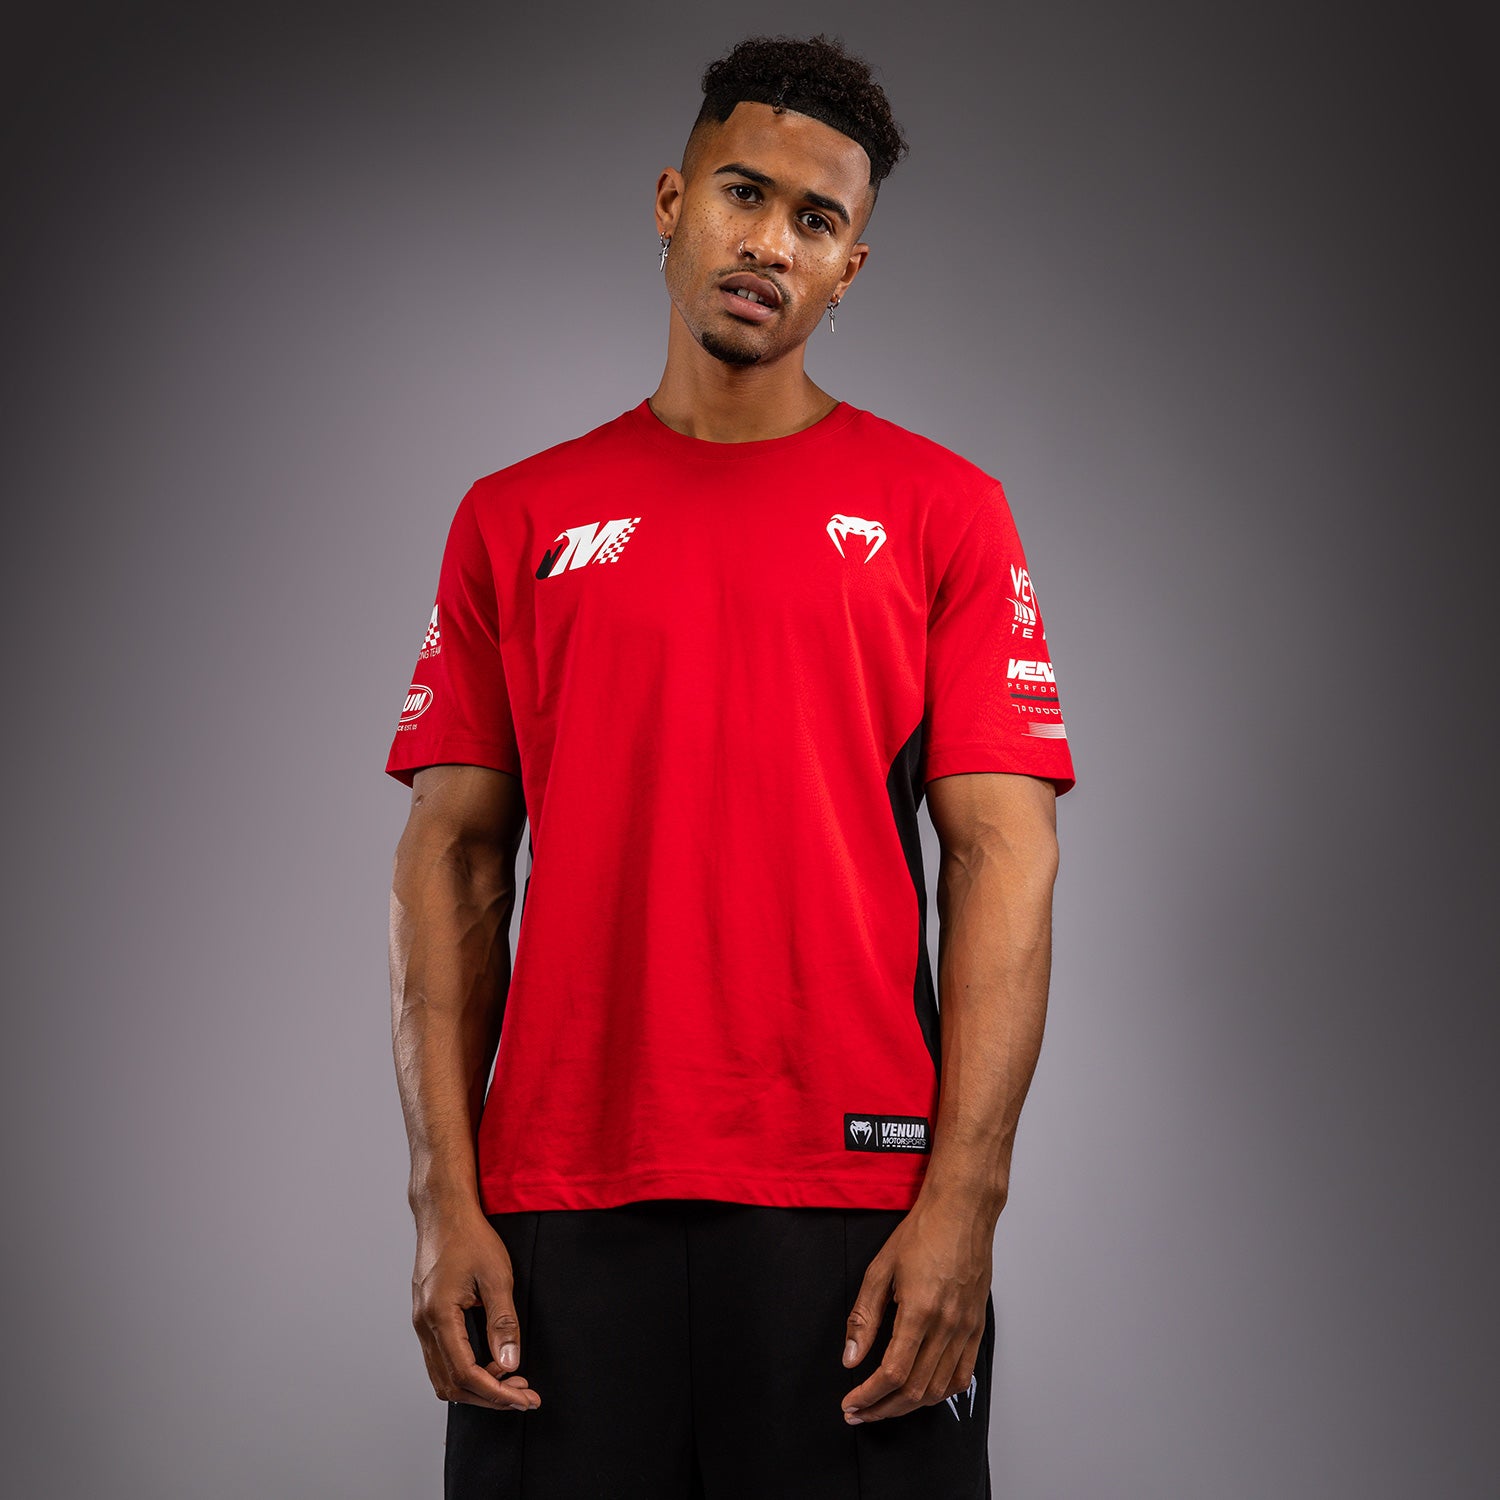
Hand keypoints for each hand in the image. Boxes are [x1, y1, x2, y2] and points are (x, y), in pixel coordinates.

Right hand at [410, 1205, 540, 1411]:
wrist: (444, 1211)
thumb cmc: (470, 1237)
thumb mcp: (497, 1276)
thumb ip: (503, 1322)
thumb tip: (511, 1363)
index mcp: (439, 1315)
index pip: (466, 1374)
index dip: (496, 1393)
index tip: (525, 1398)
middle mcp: (423, 1324)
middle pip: (451, 1384)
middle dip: (489, 1397)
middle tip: (524, 1395)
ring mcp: (421, 1321)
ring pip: (442, 1375)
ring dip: (477, 1387)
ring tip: (512, 1383)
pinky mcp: (425, 1316)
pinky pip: (440, 1359)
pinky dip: (465, 1371)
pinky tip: (490, 1364)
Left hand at [839, 1191, 993, 1422]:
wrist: (962, 1212)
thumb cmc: (921, 1233)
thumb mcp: (880, 1269)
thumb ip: (864, 1317)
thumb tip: (850, 1357)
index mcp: (919, 1310)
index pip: (892, 1373)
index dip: (868, 1396)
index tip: (850, 1403)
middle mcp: (947, 1326)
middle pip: (915, 1389)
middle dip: (883, 1408)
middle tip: (859, 1412)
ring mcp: (966, 1328)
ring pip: (939, 1389)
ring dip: (909, 1406)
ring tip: (884, 1406)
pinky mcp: (977, 1327)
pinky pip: (962, 1375)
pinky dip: (940, 1393)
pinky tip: (921, 1393)